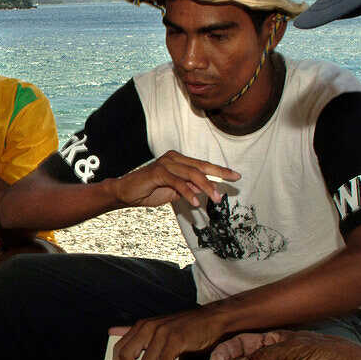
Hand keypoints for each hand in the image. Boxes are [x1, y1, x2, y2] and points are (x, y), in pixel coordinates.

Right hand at [109, 150, 239, 208]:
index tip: (235, 176)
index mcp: (179, 160)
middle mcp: (173, 158)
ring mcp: (166, 163)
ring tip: (215, 197)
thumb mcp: (174, 191)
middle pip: (201, 166)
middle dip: (218, 174)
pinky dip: (188, 192)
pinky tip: (195, 201)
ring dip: (206, 186)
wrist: (125, 193)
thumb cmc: (149, 191)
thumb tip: (207, 189)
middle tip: (233, 180)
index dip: (220, 170)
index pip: (203, 165)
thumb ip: (190, 188)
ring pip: (192, 173)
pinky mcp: (158, 172)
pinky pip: (178, 182)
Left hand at [111, 306, 227, 359]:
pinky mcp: (176, 340)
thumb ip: (135, 332)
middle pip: (126, 355)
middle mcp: (148, 328)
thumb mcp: (156, 328)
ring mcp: (162, 333)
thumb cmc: (184, 328)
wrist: (210, 319)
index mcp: (141, 326)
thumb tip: (111, 331)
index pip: (118, 347)